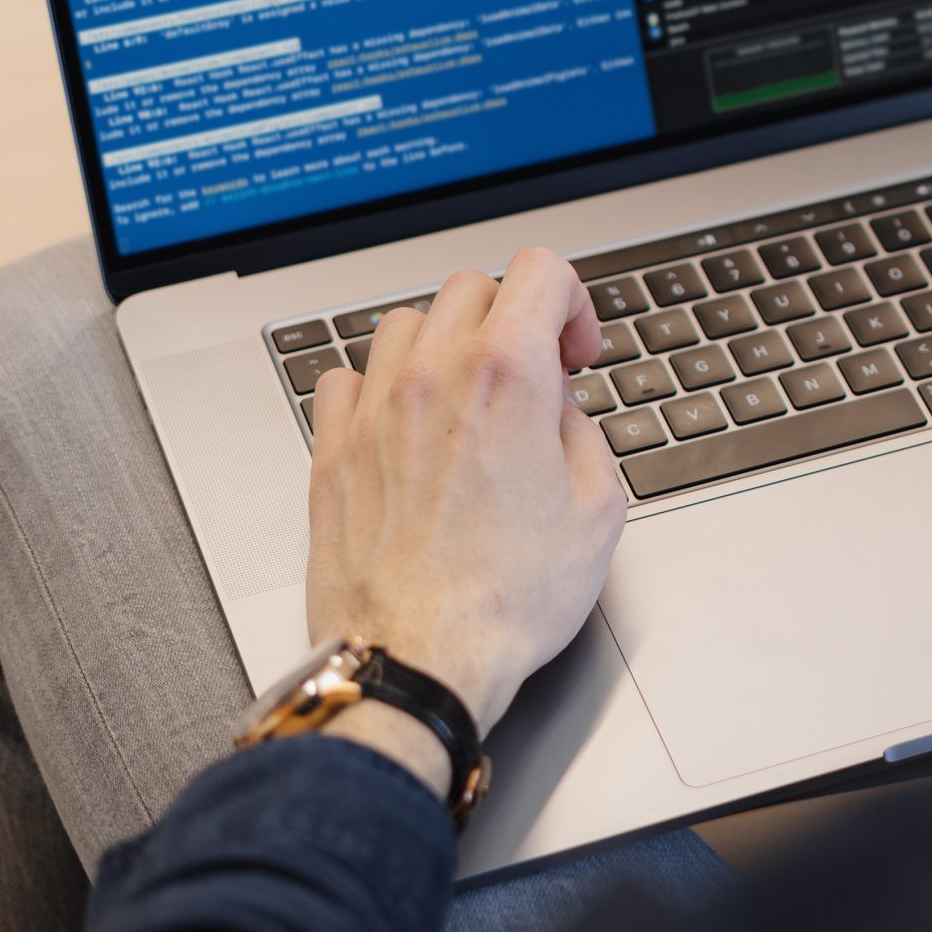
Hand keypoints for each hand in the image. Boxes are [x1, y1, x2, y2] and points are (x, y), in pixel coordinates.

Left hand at [306, 248, 624, 742]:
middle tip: (533, 376)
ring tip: (467, 398)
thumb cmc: (504, 602)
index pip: (541, 271)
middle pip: (472, 288)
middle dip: (513, 321)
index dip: (573, 304)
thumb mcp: (599, 510)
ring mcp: (374, 411)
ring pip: (406, 324)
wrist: (421, 660)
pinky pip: (345, 379)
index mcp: (506, 377)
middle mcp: (432, 377)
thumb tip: (560, 414)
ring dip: (444, 347)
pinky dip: (379, 387)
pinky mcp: (332, 452)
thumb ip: (584, 433)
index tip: (575, 350)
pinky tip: (405, 424)